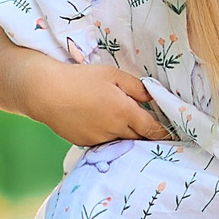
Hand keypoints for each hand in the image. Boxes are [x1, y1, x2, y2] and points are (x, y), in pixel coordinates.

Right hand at [28, 62, 170, 145]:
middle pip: (140, 138)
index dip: (165, 134)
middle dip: (147, 135)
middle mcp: (115, 130)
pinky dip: (109, 137)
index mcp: (126, 112)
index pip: (153, 129)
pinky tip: (102, 125)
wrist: (45, 92)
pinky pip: (105, 143)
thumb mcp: (112, 74)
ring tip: (125, 125)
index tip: (173, 136)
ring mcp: (100, 140)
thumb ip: (136, 87)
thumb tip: (152, 98)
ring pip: (122, 142)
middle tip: (152, 130)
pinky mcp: (86, 144)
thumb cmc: (80, 79)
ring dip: (127, 136)